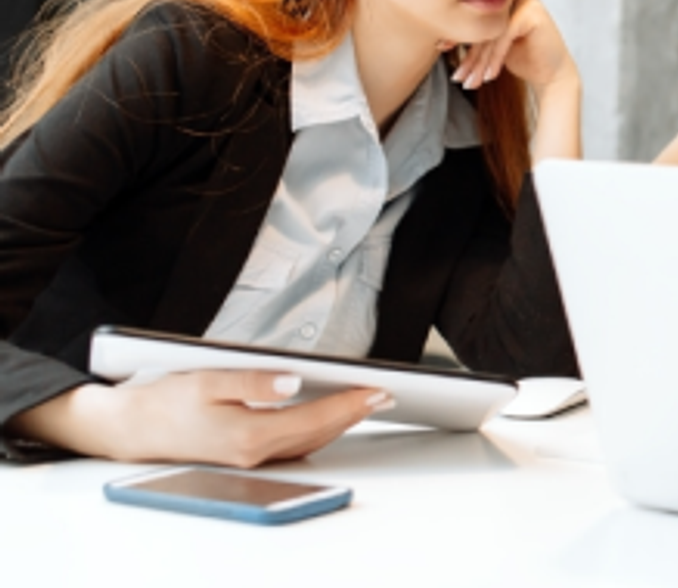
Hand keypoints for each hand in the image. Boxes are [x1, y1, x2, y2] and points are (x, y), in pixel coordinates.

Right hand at [13, 372, 388, 466]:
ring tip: (367, 401)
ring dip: (339, 422)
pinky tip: (328, 415)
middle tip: (385, 394)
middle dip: (354, 413)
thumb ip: (253, 381)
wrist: (131, 428)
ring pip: (308, 440)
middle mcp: (254, 453)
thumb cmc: (167, 400)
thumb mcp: (208, 380)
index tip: (378, 390)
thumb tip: (293, 382)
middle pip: (319, 432)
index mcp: (249, 435)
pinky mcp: (246, 454)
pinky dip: (317, 429)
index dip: (350, 403)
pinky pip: (293, 443)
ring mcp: (250, 458)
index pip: (315, 419)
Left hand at [449, 0, 577, 93]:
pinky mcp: (533, 13)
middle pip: (482, 24)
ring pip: (492, 32)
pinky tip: (491, 76)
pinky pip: (504, 37)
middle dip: (469, 55)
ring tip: (471, 82)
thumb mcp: (492, 44)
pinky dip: (495, 59)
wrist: (553, 74)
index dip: (459, 37)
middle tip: (458, 77)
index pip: (475, 16)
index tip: (444, 53)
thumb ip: (475, 36)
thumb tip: (439, 40)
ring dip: (479, 62)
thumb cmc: (521, 58)